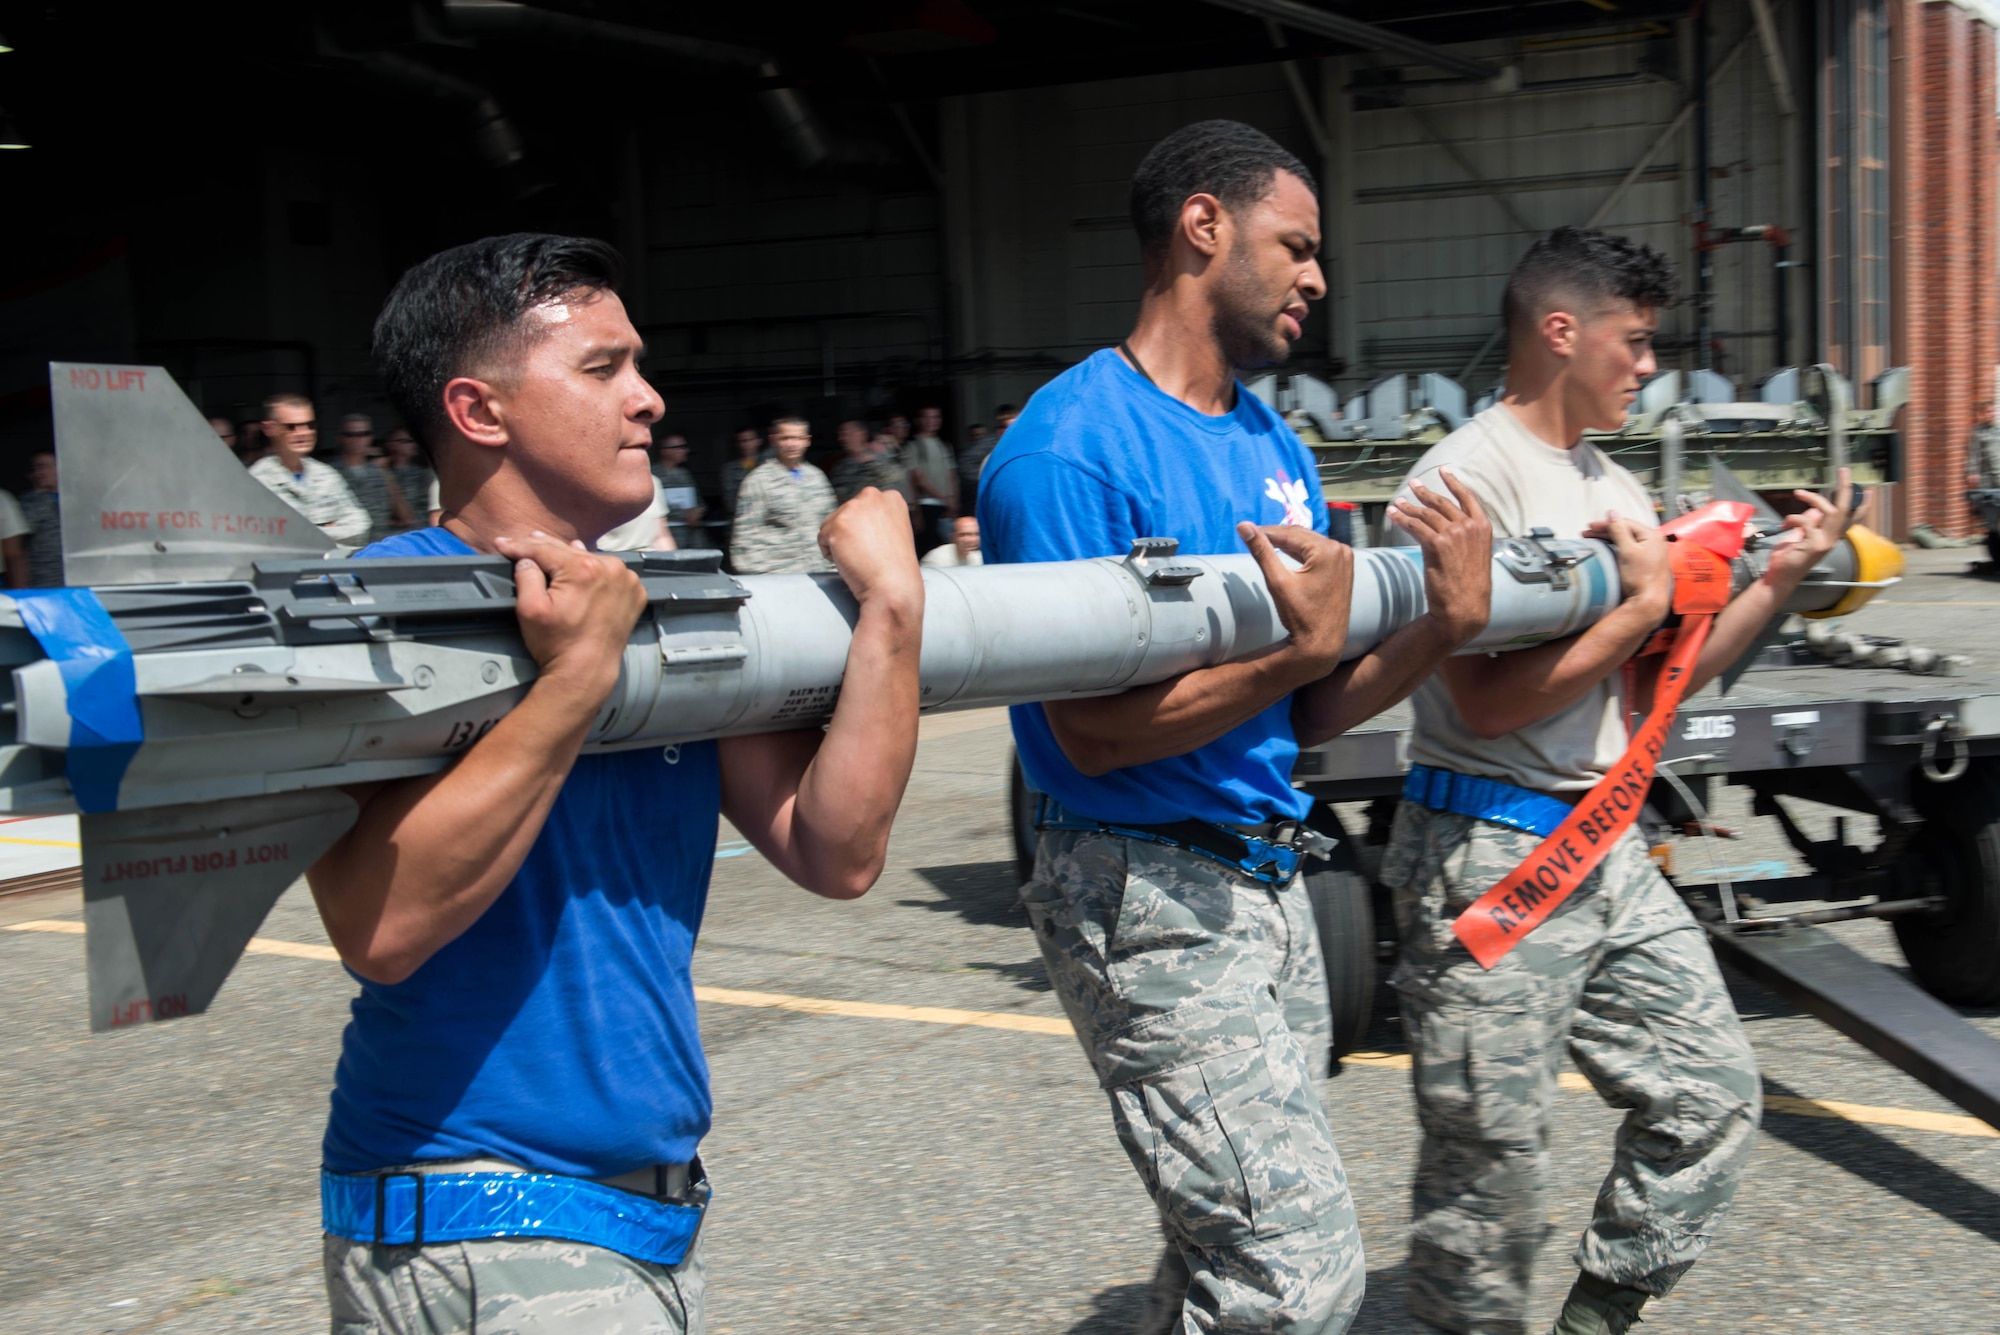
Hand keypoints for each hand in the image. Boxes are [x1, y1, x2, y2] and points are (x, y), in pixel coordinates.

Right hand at [491, 532, 646, 699]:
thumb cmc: (558, 645)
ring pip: (590, 559)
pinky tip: (580, 564)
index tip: (503, 544)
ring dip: (569, 557)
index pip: (545, 550)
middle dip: (542, 548)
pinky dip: (593, 570)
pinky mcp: (634, 593)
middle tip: (523, 542)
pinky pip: (608, 573)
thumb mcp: (530, 609)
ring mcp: (627, 581)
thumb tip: (526, 559)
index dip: (520, 546)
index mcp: (584, 570)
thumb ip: (526, 576)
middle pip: (568, 552)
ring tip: (549, 549)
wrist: (587, 671)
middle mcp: (611, 569)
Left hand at [820, 489, 924, 613]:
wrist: (893, 588)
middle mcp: (872, 497)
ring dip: (841, 543)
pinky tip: (852, 561)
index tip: (876, 544)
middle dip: (852, 534)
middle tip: (868, 553)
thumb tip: (858, 520)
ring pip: (832, 525)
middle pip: (846, 513)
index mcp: (891, 498)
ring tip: (861, 557)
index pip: (863, 508)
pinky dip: (832, 554)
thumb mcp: (895, 532)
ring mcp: (854, 509)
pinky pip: (822, 539)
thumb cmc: (895, 568)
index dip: (866, 530)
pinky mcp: (837, 525)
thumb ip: (877, 519)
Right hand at [1238, 521, 1353, 668]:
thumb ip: (1261, 551)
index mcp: (1327, 550)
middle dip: (1278, 536)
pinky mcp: (1345, 568)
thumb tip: (1243, 526)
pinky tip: (1288, 553)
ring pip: (1310, 543)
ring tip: (1267, 544)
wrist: (1323, 643)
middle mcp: (1340, 550)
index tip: (1247, 530)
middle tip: (1255, 536)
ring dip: (1290, 543)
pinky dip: (1303, 552)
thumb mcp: (1278, 581)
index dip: (1267, 531)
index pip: (1291, 534)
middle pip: (1302, 536)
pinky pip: (1320, 553)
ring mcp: (1345, 559)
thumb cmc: (1301, 615)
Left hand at [1387, 469, 1491, 644]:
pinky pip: (1414, 526)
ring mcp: (1454, 534)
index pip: (1467, 497)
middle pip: (1442, 503)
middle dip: (1425, 493)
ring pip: (1426, 514)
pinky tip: (1392, 515)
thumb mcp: (1476, 556)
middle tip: (1413, 486)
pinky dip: (1401, 519)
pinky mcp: (1437, 544)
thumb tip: (1451, 529)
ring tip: (1398, 502)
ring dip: (1409, 507)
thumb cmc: (1469, 587)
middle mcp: (1470, 527)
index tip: (1443, 471)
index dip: (1454, 482)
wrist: (1465, 607)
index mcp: (1483, 528)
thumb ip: (1467, 538)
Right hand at [1582, 511, 1670, 612]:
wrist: (1647, 602)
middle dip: (1606, 531)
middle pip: (1626, 531)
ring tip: (1594, 540)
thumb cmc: (1641, 578)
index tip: (1591, 526)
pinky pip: (1628, 550)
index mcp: (1652, 536)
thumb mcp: (1627, 550)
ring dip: (1609, 539)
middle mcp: (1654, 543)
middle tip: (1588, 533)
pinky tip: (1607, 550)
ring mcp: (1650, 554)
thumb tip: (1612, 513)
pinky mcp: (1645, 564)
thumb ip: (1619, 530)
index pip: (1625, 523)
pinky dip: (1616, 548)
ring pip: (1626, 540)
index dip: (1606, 524)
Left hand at [1763, 467, 1854, 587]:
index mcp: (1831, 536)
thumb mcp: (1800, 535)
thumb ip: (1810, 522)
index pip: (1851, 519)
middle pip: (1845, 510)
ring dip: (1814, 498)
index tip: (1868, 491)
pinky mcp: (1814, 545)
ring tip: (1798, 493)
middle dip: (1846, 488)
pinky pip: (1807, 522)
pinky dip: (1793, 517)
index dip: (1862, 505)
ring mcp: (1825, 542)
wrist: (1780, 578)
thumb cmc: (1789, 557)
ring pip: (1831, 512)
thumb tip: (1814, 509)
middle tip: (1844, 471)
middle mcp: (1832, 539)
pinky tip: (1784, 523)